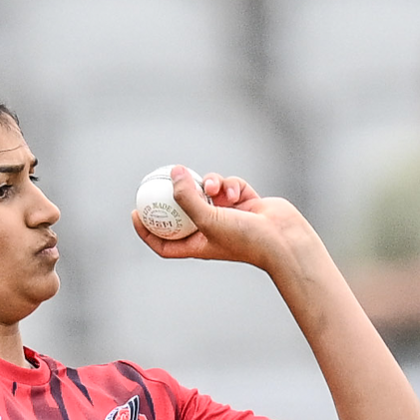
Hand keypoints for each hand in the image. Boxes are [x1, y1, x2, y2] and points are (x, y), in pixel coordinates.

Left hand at [132, 166, 320, 273]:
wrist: (284, 239)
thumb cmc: (244, 238)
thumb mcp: (207, 218)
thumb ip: (187, 197)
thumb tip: (172, 173)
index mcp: (197, 245)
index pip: (164, 242)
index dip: (146, 230)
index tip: (134, 212)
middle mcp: (210, 231)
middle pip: (183, 212)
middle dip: (175, 196)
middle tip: (163, 179)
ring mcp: (228, 216)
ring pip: (208, 193)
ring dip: (209, 185)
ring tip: (214, 187)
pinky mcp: (245, 203)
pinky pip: (230, 187)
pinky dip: (231, 185)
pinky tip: (236, 192)